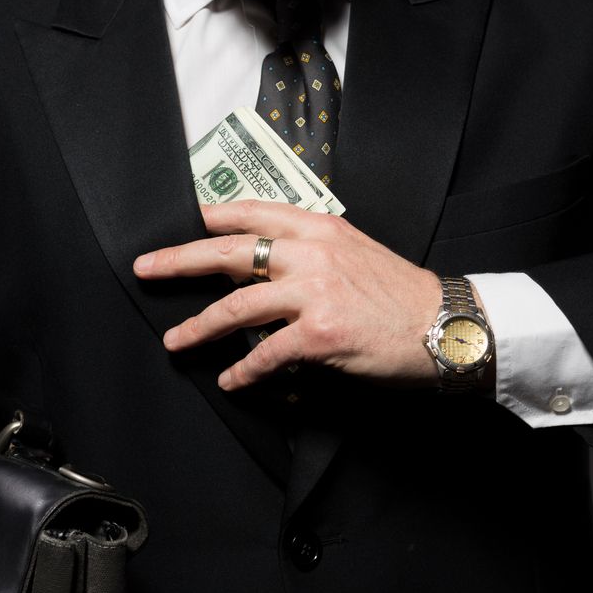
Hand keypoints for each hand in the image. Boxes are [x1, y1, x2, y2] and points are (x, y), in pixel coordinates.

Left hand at [132, 201, 442, 390]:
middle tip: (146, 269)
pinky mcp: (320, 334)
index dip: (209, 216)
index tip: (180, 220)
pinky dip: (242, 370)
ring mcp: (314, 293)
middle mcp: (311, 253)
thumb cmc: (402, 294)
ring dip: (198, 328)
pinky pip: (265, 354)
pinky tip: (230, 379)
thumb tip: (257, 268)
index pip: (251, 212)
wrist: (446, 325)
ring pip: (236, 307)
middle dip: (178, 261)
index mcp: (319, 228)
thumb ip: (307, 252)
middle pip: (227, 253)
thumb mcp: (354, 254)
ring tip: (175, 341)